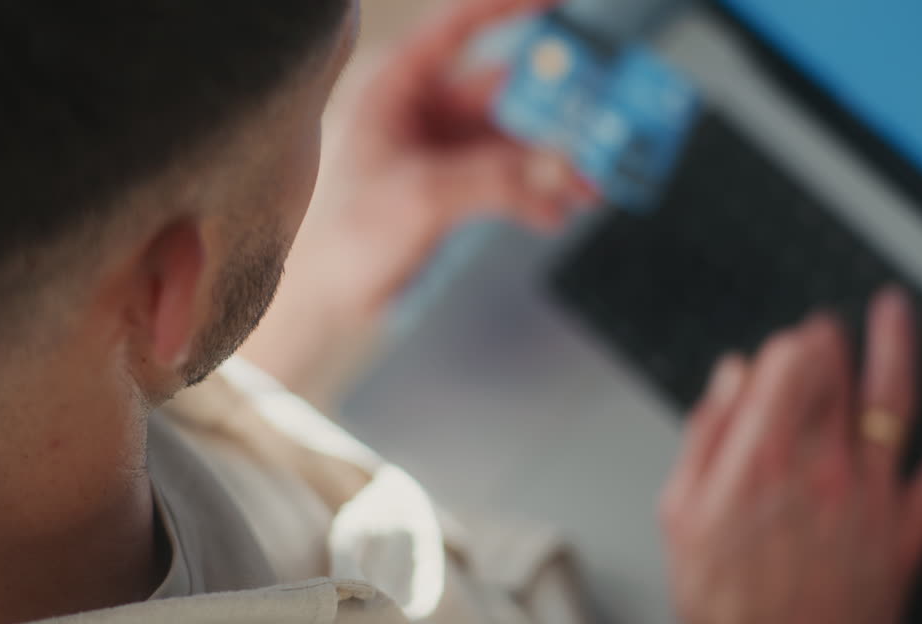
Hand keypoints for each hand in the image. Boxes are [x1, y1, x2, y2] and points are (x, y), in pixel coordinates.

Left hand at [242, 0, 593, 405]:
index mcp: (396, 87)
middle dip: (552, 110)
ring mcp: (439, 150)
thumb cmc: (341, 236)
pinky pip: (508, 179)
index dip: (508, 9)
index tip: (558, 4)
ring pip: (512, 141)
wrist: (324, 297)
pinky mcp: (452, 188)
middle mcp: (421, 110)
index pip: (457, 29)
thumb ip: (491, 179)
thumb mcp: (420, 198)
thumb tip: (555, 171)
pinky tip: (559, 212)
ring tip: (593, 184)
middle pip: (502, 92)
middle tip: (597, 121)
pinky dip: (537, 194)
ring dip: (554, 162)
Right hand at [660, 289, 921, 623]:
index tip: (785, 348)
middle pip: (836, 373)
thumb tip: (729, 379)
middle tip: (825, 332)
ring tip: (893, 310)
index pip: (789, 365)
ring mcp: (871, 494)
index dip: (788, 347)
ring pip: (891, 397)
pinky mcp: (908, 527)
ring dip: (895, 343)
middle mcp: (820, 466)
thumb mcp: (680, 513)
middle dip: (829, 342)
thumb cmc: (724, 603)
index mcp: (760, 458)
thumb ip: (706, 435)